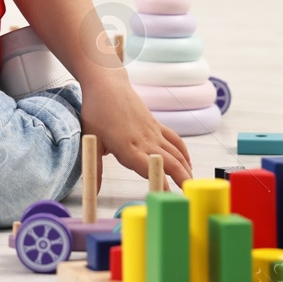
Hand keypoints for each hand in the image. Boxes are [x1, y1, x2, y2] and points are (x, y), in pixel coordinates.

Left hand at [79, 76, 193, 188]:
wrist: (107, 83)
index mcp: (127, 146)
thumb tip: (91, 191)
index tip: (168, 198)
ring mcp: (153, 132)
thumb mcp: (91, 138)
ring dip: (186, 169)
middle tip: (190, 195)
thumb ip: (94, 167)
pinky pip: (175, 140)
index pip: (147, 168)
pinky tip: (188, 163)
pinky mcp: (156, 125)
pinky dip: (184, 153)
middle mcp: (144, 140)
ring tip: (192, 185)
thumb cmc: (96, 111)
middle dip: (182, 179)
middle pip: (170, 162)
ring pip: (176, 152)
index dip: (160, 183)